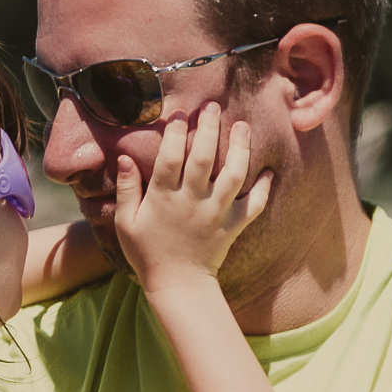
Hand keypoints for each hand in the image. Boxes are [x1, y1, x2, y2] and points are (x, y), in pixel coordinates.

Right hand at [114, 103, 271, 289]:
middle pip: (204, 157)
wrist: (178, 285)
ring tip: (242, 126)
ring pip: (233, 174)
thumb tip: (124, 157)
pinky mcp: (233, 225)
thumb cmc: (147, 252)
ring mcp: (216, 212)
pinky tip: (267, 170)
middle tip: (213, 106)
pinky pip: (254, 205)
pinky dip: (264, 188)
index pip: (171, 156)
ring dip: (240, 148)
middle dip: (210, 128)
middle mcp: (192, 201)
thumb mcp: (126, 222)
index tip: (180, 114)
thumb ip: (125, 188)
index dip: (175, 132)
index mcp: (164, 197)